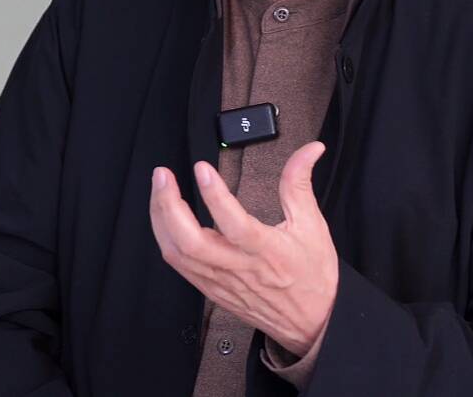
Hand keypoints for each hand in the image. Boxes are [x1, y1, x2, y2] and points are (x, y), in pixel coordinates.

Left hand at [149, 141, 337, 355]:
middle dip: (169, 205)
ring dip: (161, 219)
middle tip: (163, 175)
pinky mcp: (211, 289)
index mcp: (266, 251)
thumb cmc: (312, 276)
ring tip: (160, 189)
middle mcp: (238, 268)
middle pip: (191, 242)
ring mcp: (220, 281)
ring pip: (178, 253)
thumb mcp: (312, 225)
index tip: (203, 169)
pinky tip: (164, 220)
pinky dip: (165, 239)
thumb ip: (299, 183)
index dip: (215, 195)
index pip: (234, 223)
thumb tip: (309, 150)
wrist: (311, 322)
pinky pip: (179, 265)